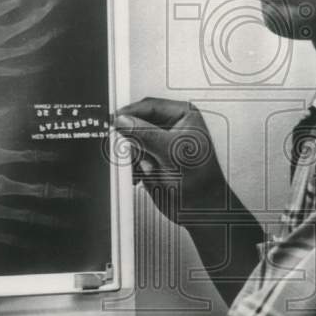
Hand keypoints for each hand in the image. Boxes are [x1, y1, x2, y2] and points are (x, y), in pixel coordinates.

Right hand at [114, 98, 229, 225]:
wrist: (200, 209)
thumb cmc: (201, 180)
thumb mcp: (172, 152)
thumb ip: (146, 134)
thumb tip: (124, 121)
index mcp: (183, 115)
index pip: (149, 106)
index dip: (130, 113)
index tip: (114, 122)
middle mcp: (171, 125)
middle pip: (136, 122)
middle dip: (134, 141)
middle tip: (136, 152)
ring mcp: (160, 142)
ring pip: (132, 141)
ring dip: (135, 156)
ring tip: (149, 168)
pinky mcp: (151, 157)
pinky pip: (132, 156)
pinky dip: (133, 166)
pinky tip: (144, 175)